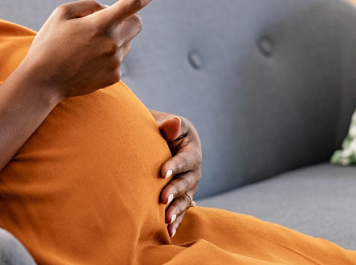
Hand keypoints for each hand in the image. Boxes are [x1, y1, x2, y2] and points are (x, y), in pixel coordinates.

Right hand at [19, 0, 163, 100]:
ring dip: (115, 38)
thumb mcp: (61, 14)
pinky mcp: (114, 76)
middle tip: (112, 19)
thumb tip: (109, 8)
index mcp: (99, 24)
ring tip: (87, 47)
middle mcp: (112, 43)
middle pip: (137, 23)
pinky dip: (108, 56)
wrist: (42, 82)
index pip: (133, 3)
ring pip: (127, 41)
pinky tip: (88, 61)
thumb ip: (89, 6)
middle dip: (129, 17)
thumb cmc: (49, 44)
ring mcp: (115, 61)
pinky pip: (119, 59)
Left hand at [151, 110, 201, 237]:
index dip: (174, 166)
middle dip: (175, 191)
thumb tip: (174, 123)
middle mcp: (194, 170)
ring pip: (186, 199)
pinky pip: (182, 210)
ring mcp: (190, 185)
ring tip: (166, 220)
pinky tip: (168, 232)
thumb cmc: (162, 129)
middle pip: (187, 182)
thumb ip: (169, 125)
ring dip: (176, 210)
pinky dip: (176, 221)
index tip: (161, 172)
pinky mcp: (183, 196)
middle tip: (162, 198)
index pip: (185, 159)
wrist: (162, 140)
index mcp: (191, 150)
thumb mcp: (166, 124)